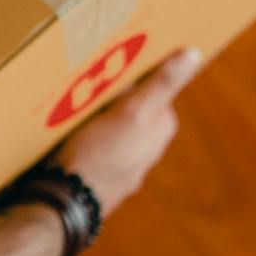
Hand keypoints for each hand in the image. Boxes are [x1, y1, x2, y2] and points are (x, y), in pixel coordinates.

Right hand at [51, 46, 203, 216]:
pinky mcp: (100, 173)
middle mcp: (148, 148)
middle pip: (129, 105)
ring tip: (67, 104)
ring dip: (91, 113)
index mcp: (160, 129)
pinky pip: (91, 142)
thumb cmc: (100, 154)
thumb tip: (193, 54)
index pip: (152, 87)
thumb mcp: (133, 112)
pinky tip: (62, 131)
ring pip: (109, 125)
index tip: (110, 63)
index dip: (131, 74)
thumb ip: (161, 84)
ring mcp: (124, 163)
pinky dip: (80, 133)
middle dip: (109, 93)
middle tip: (83, 81)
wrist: (68, 200)